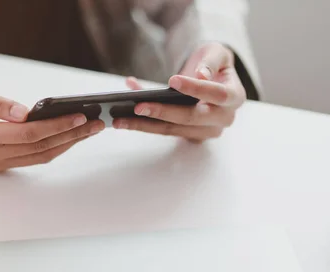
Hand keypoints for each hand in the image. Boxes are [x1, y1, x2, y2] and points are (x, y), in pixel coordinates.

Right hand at [0, 80, 104, 171]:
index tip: (80, 116)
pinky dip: (50, 148)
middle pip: (39, 149)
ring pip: (37, 158)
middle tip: (96, 124)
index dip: (57, 126)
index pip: (29, 135)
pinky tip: (65, 137)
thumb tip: (27, 112)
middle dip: (71, 136)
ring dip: (65, 145)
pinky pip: (28, 159)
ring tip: (87, 130)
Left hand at [113, 42, 246, 141]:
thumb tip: (202, 75)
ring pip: (173, 130)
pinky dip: (142, 123)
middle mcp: (222, 118)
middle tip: (138, 106)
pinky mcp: (187, 135)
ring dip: (144, 125)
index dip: (196, 89)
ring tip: (120, 119)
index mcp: (234, 97)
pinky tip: (122, 116)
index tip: (173, 81)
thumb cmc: (213, 63)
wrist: (211, 76)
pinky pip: (163, 130)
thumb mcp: (216, 53)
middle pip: (191, 119)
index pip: (218, 95)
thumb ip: (210, 62)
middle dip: (162, 112)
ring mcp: (204, 130)